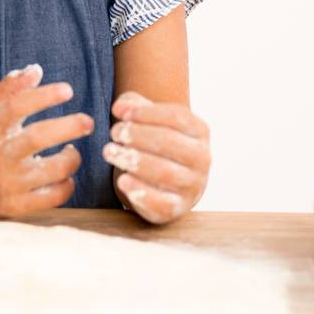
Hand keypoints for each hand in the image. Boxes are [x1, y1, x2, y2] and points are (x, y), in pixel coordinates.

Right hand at [0, 64, 95, 217]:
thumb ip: (9, 89)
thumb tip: (36, 69)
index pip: (17, 106)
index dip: (44, 96)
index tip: (68, 90)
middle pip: (38, 137)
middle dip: (69, 126)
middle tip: (88, 121)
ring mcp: (8, 183)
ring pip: (53, 169)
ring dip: (71, 159)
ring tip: (72, 151)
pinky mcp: (17, 206)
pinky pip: (54, 196)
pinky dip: (67, 185)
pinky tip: (66, 176)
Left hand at [104, 91, 209, 224]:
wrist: (168, 182)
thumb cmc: (156, 143)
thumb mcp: (149, 119)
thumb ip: (134, 106)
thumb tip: (120, 108)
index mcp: (199, 131)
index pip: (177, 116)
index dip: (146, 113)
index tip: (121, 114)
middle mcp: (202, 158)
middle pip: (170, 142)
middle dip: (137, 135)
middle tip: (114, 133)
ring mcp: (193, 185)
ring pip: (165, 172)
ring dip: (133, 160)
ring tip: (110, 152)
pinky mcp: (178, 207)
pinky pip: (162, 203)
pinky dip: (141, 192)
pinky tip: (122, 180)